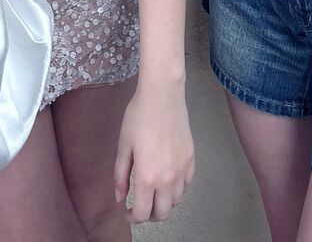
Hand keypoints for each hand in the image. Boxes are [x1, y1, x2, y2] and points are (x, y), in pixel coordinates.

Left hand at [114, 81, 194, 222]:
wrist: (162, 94)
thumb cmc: (139, 116)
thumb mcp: (124, 145)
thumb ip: (120, 175)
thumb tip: (120, 197)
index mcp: (148, 176)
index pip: (143, 213)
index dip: (132, 217)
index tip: (127, 211)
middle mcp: (168, 178)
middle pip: (162, 213)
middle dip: (149, 215)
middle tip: (140, 205)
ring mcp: (182, 169)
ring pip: (176, 201)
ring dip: (164, 203)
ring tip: (153, 192)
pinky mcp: (191, 158)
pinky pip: (187, 184)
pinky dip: (177, 189)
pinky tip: (168, 179)